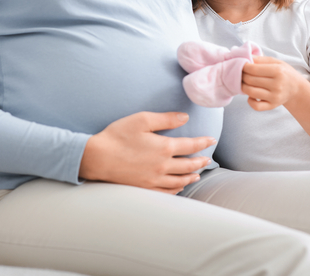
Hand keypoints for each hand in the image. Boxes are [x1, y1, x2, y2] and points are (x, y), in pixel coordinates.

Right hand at [78, 111, 215, 193]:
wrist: (97, 158)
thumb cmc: (117, 136)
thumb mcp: (142, 120)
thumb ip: (166, 119)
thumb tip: (185, 117)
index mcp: (164, 148)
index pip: (191, 146)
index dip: (203, 142)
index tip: (211, 140)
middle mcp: (163, 166)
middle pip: (188, 165)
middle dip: (200, 161)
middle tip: (207, 159)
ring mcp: (154, 180)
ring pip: (179, 181)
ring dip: (191, 177)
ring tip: (197, 174)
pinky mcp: (145, 188)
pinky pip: (166, 192)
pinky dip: (176, 190)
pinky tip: (178, 187)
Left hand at [241, 56, 305, 110]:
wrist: (297, 89)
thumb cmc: (285, 73)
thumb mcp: (277, 62)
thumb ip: (261, 59)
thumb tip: (245, 56)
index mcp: (278, 71)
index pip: (253, 69)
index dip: (243, 66)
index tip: (242, 65)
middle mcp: (277, 85)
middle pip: (250, 80)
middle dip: (242, 75)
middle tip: (241, 73)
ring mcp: (274, 97)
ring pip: (250, 92)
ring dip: (243, 86)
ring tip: (244, 82)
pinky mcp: (272, 106)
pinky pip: (256, 106)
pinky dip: (249, 101)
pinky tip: (251, 95)